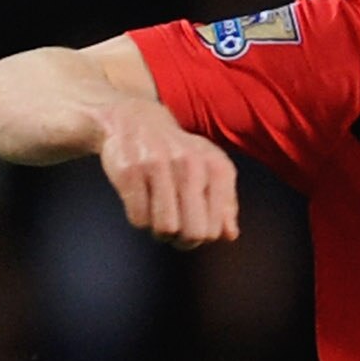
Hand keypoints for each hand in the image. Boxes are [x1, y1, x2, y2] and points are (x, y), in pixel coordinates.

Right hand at [96, 97, 241, 244]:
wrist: (134, 120)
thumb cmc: (177, 154)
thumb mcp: (210, 171)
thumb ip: (226, 204)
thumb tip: (229, 235)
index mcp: (215, 167)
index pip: (214, 229)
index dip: (201, 236)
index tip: (192, 223)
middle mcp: (190, 164)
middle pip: (193, 233)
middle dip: (182, 239)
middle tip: (174, 227)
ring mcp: (158, 166)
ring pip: (165, 229)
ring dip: (159, 231)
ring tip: (157, 215)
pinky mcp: (129, 171)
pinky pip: (138, 218)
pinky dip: (139, 219)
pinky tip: (141, 203)